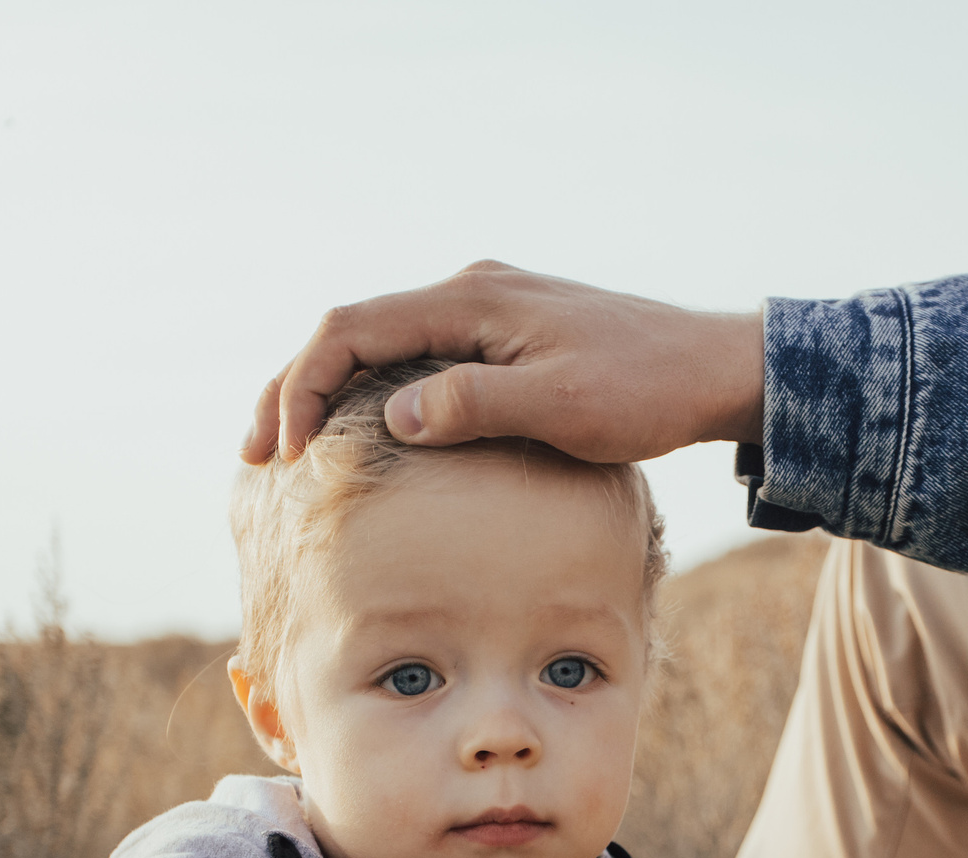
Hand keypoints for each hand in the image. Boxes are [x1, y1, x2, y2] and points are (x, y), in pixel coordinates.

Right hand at [241, 261, 764, 465]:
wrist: (710, 371)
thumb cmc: (644, 390)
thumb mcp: (561, 406)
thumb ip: (475, 403)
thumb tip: (395, 414)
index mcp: (472, 300)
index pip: (353, 328)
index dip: (303, 385)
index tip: (284, 449)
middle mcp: (469, 293)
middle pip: (352, 331)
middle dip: (295, 388)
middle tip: (257, 454)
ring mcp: (485, 314)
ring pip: (380, 345)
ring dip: (328, 392)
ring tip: (288, 451)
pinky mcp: (502, 340)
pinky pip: (415, 359)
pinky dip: (373, 393)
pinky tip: (359, 435)